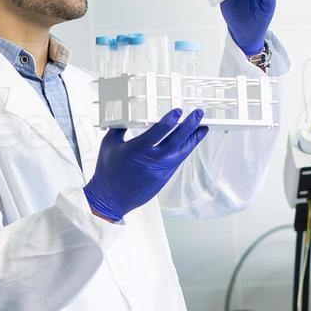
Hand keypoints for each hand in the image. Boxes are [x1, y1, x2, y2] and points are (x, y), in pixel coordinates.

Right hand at [84, 109, 208, 221]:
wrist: (110, 199)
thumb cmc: (107, 172)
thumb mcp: (109, 144)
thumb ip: (120, 127)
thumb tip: (127, 114)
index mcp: (136, 149)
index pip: (158, 131)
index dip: (170, 120)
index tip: (179, 111)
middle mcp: (151, 160)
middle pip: (176, 140)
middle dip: (190, 126)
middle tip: (198, 114)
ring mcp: (160, 170)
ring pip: (182, 152)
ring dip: (193, 139)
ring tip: (202, 128)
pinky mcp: (164, 178)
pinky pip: (178, 161)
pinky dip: (185, 150)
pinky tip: (190, 143)